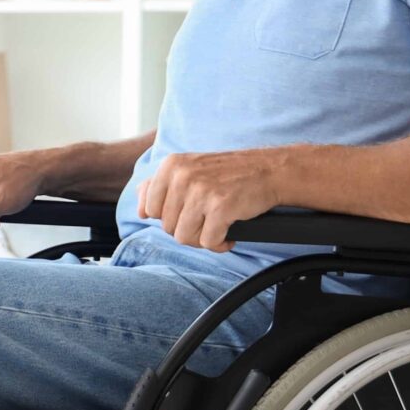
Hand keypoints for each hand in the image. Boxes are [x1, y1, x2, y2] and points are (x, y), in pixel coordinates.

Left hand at [136, 149, 285, 251]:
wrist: (269, 170)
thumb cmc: (229, 173)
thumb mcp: (189, 167)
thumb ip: (160, 185)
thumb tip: (141, 208)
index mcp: (171, 166)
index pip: (149, 210)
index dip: (170, 217)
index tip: (188, 212)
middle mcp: (182, 177)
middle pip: (168, 227)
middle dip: (189, 230)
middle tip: (207, 221)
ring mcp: (201, 192)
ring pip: (185, 238)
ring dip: (203, 238)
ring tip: (217, 227)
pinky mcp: (221, 208)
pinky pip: (209, 242)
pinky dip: (220, 243)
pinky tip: (229, 233)